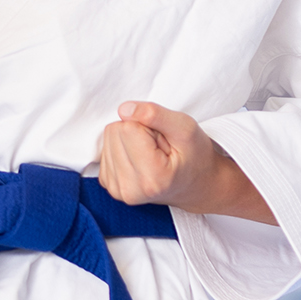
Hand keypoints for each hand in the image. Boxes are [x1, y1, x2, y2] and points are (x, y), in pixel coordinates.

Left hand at [97, 101, 274, 224]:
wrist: (196, 185)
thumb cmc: (195, 156)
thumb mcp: (186, 128)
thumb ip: (156, 115)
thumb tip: (123, 109)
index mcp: (152, 178)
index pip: (127, 127)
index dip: (147, 124)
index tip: (164, 140)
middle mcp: (130, 189)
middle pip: (114, 132)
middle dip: (136, 131)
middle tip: (159, 147)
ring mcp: (118, 191)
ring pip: (107, 139)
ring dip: (129, 140)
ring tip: (152, 154)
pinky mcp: (111, 186)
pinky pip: (105, 150)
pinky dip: (122, 149)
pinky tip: (140, 160)